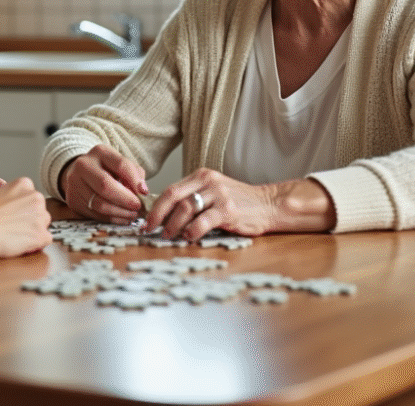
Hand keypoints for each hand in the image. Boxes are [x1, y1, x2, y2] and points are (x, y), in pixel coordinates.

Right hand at [0, 176, 52, 258]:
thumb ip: (12, 198)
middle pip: (40, 211)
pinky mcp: (40, 235)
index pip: (32, 199)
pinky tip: (19, 244)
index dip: (22, 210)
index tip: (13, 217)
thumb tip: (18, 210)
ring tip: (13, 236)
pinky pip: (45, 241)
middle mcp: (36, 197)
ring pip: (43, 225)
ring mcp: (40, 216)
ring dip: (32, 232)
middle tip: (11, 228)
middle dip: (29, 220)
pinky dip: (34, 245)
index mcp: (25, 184)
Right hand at [60, 144, 147, 223]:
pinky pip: (94, 214)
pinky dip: (111, 219)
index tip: (144, 192)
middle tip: (137, 207)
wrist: (80, 175)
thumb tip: (142, 191)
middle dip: (125, 199)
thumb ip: (134, 174)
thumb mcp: (121, 164)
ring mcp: (74, 183)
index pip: (120, 165)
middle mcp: (83, 165)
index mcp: (100, 152)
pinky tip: (121, 218)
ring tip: (132, 214)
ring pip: (99, 203)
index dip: (135, 180)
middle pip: (105, 185)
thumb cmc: (106, 170)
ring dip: (119, 212)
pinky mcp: (72, 200)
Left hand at [144, 170, 335, 240]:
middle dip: (157, 215)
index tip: (146, 220)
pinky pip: (203, 221)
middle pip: (173, 196)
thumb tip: (165, 215)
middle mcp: (209, 182)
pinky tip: (188, 238)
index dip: (155, 206)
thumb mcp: (214, 192)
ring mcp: (219, 195)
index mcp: (202, 176)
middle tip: (149, 229)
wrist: (269, 204)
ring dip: (172, 225)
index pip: (171, 189)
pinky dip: (192, 231)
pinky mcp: (228, 211)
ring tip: (168, 236)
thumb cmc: (239, 202)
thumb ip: (193, 198)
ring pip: (186, 208)